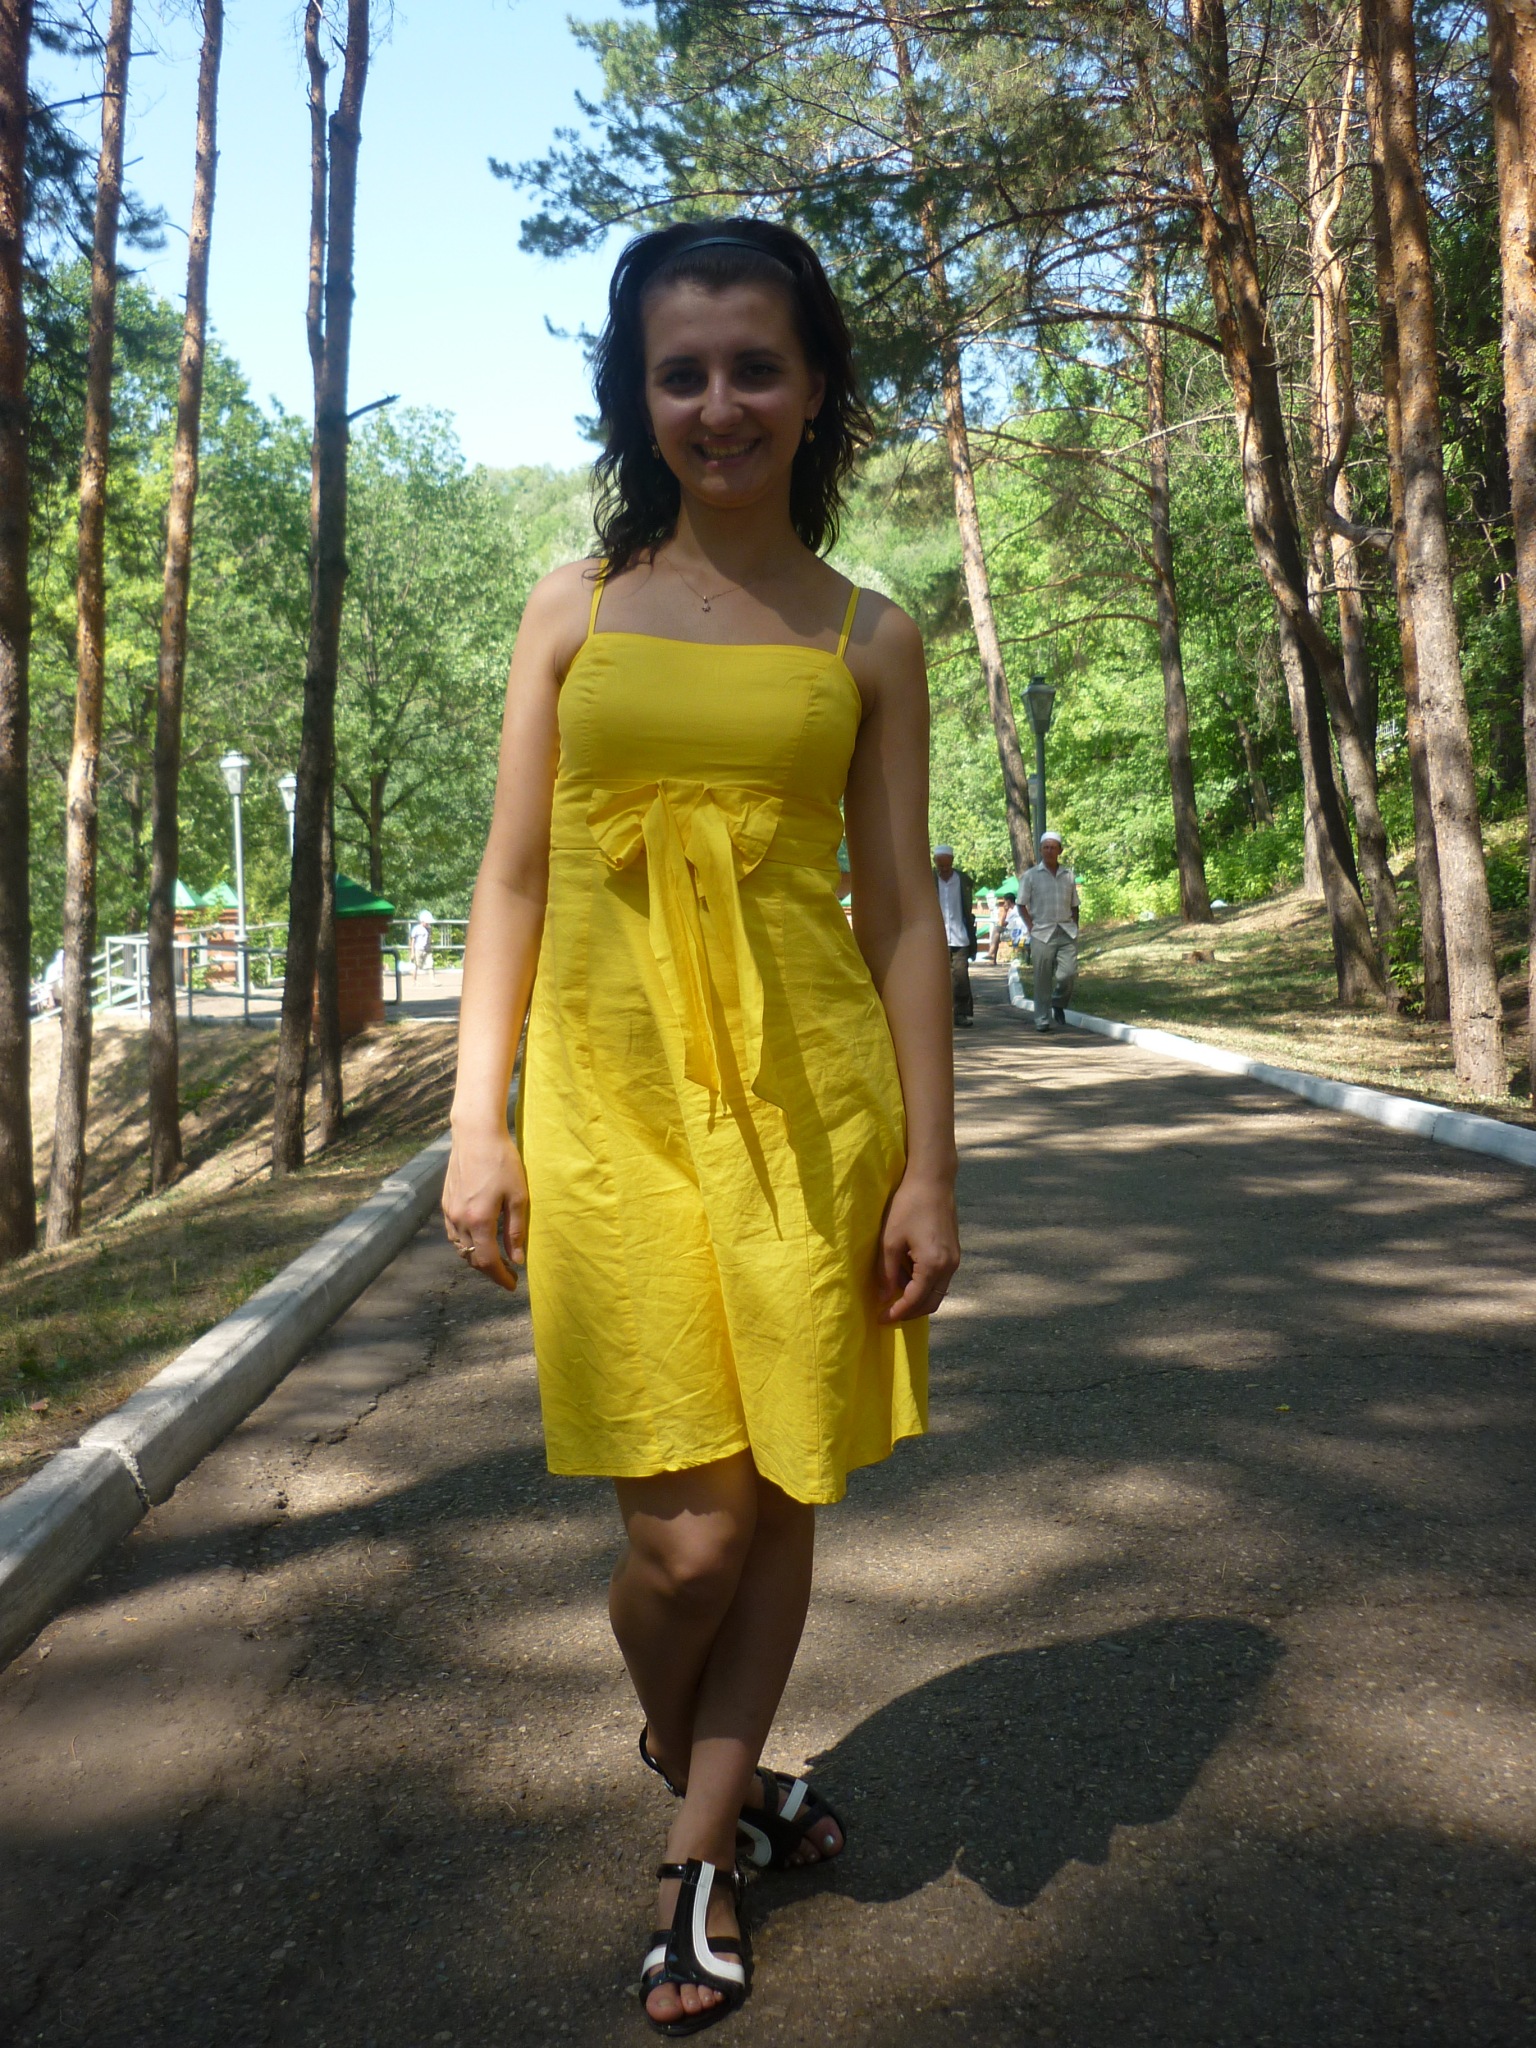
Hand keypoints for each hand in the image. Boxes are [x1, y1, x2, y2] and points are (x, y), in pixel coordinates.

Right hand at [442, 1126, 527, 1292]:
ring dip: (476, 1257)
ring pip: (460, 1247)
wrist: (476, 1135)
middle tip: (508, 1271)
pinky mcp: (446, 1202)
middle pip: (472, 1258)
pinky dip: (465, 1242)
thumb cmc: (503, 1162)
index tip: (513, 1284)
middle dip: (490, 1269)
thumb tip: (517, 1259)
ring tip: (495, 1256)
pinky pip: (453, 1233)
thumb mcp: (519, 1196)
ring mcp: (449, 1211)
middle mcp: (459, 1220)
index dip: (501, 1277)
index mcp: (479, 1221)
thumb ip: (516, 1231)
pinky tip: (478, 1237)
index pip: (488, 1261)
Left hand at [878, 1172, 959, 1323]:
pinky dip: (924, 1286)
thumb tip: (884, 1297)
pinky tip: (906, 1279)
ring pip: (937, 1293)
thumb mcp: (890, 1240)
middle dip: (909, 1313)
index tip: (880, 1318)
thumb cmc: (908, 1206)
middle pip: (930, 1304)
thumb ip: (887, 1272)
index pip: (914, 1301)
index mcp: (933, 1265)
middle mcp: (949, 1267)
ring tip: (894, 1296)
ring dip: (917, 1300)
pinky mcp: (954, 1253)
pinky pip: (940, 1280)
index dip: (896, 1313)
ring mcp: (955, 1260)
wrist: (932, 1181)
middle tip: (887, 1313)